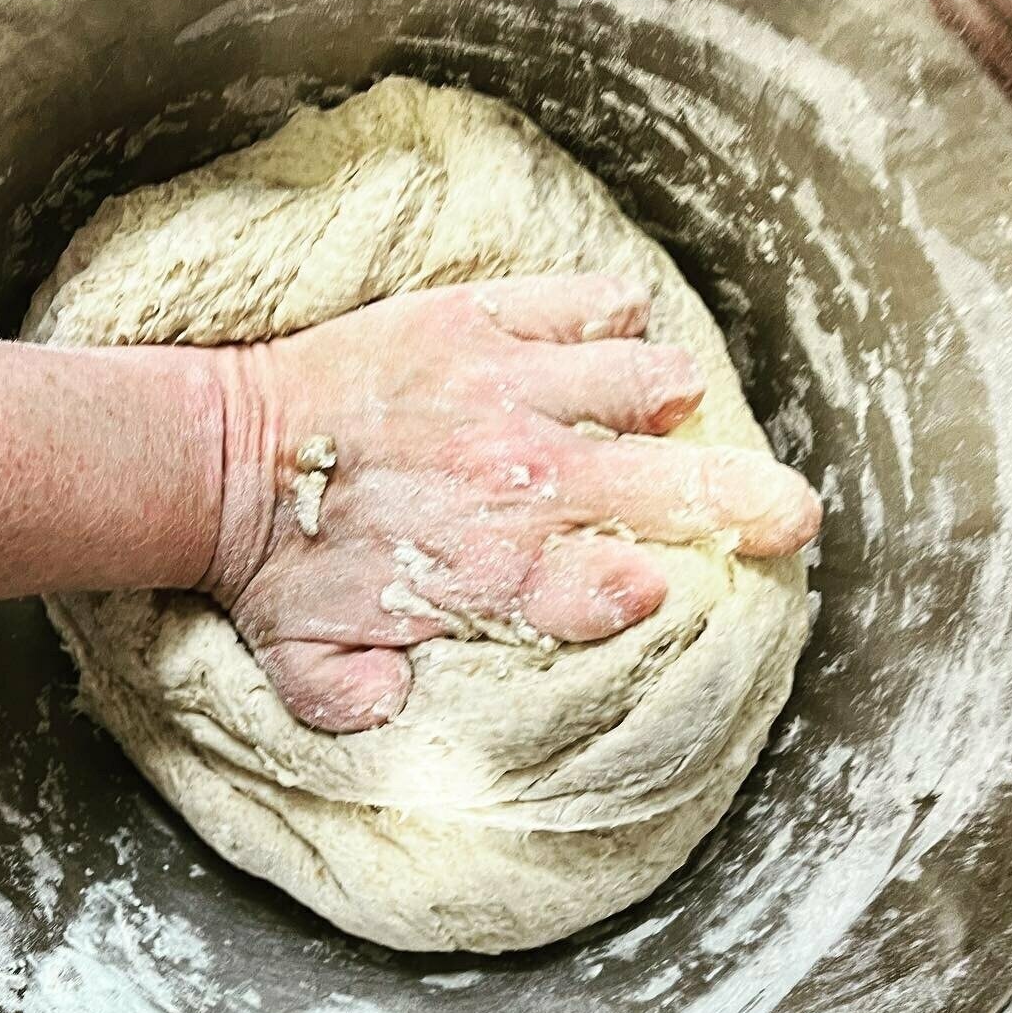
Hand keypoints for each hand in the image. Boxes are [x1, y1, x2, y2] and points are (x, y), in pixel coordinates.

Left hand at [203, 274, 820, 732]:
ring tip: (671, 412)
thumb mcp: (311, 673)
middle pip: (675, 490)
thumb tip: (410, 708)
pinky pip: (585, 304)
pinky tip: (611, 337)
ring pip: (645, 381)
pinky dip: (612, 317)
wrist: (219, 458)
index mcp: (495, 573)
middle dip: (750, 506)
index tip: (667, 587)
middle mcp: (521, 479)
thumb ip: (369, 706)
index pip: (615, 589)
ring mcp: (505, 388)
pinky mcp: (477, 320)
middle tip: (792, 514)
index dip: (657, 591)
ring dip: (669, 402)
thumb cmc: (274, 568)